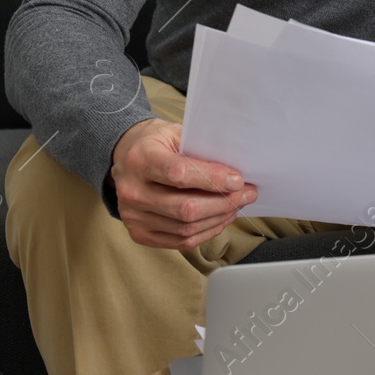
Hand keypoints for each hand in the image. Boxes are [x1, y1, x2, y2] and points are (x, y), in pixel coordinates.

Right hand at [110, 118, 256, 248]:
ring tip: (237, 206)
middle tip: (247, 194)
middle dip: (224, 203)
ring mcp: (134, 216)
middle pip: (186, 208)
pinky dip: (206, 232)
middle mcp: (132, 191)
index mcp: (140, 160)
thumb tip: (235, 172)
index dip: (213, 179)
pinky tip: (220, 219)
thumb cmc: (156, 143)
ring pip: (186, 228)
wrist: (127, 159)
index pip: (179, 174)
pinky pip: (180, 241)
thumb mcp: (176, 134)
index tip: (238, 180)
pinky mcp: (139, 233)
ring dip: (219, 219)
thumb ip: (202, 150)